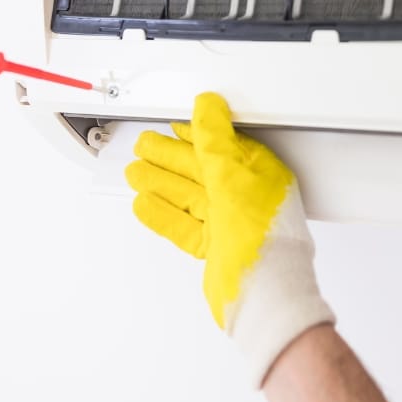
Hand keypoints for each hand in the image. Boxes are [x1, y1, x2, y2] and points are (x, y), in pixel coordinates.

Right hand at [127, 92, 334, 385]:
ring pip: (188, 196)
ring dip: (160, 182)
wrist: (265, 294)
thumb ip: (215, 140)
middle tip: (144, 145)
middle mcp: (245, 197)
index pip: (221, 146)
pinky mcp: (215, 247)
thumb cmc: (264, 239)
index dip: (195, 134)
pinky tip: (145, 204)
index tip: (173, 125)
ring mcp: (229, 223)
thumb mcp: (233, 176)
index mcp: (259, 175)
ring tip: (136, 171)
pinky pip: (183, 225)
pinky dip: (162, 214)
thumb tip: (207, 107)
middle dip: (169, 157)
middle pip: (199, 170)